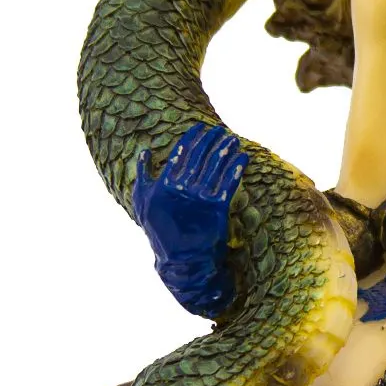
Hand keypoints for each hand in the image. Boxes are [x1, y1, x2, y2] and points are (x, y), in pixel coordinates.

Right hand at [131, 123, 247, 316]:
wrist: (180, 258)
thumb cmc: (159, 228)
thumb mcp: (143, 201)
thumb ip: (143, 175)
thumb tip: (144, 152)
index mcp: (165, 183)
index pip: (181, 153)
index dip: (192, 138)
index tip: (201, 127)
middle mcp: (183, 188)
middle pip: (200, 156)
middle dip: (211, 140)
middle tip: (220, 130)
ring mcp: (201, 198)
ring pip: (216, 167)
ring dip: (226, 151)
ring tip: (233, 139)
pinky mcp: (217, 209)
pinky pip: (229, 184)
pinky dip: (236, 170)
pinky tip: (243, 158)